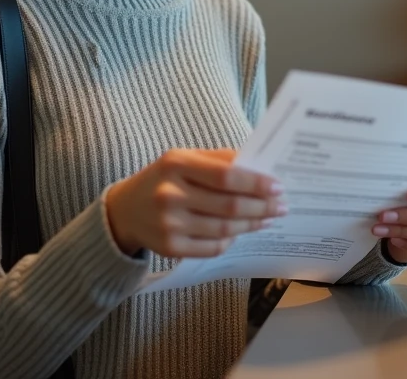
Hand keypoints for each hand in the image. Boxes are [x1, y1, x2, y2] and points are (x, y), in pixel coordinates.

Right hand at [105, 148, 286, 258]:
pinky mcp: (170, 248)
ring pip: (224, 229)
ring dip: (253, 224)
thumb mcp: (184, 158)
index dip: (256, 183)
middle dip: (262, 206)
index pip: (226, 176)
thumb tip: (261, 168)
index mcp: (176, 164)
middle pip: (229, 206)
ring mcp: (169, 224)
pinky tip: (242, 231)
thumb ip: (220, 160)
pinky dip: (232, 239)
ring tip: (268, 218)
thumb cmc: (164, 179)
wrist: (124, 210)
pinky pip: (212, 247)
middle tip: (281, 205)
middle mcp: (170, 194)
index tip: (278, 186)